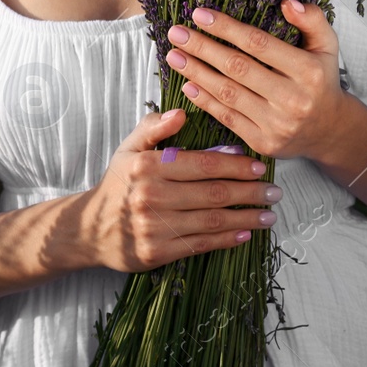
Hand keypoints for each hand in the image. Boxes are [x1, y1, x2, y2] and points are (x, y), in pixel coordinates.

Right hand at [82, 107, 283, 273]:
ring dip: (246, 218)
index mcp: (147, 166)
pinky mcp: (157, 252)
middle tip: (275, 191)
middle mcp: (151, 196)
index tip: (260, 166)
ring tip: (269, 215)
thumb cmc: (119, 183)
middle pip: (213, 193)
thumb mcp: (129, 148)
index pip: (202, 164)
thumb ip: (153, 127)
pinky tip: (246, 233)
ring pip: (211, 221)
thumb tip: (181, 113)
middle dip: (250, 192)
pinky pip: (200, 245)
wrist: (90, 228)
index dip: (235, 166)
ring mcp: (154, 227)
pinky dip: (227, 240)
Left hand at [165, 0, 346, 162]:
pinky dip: (205, 100)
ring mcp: (277, 124)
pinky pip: (227, 118)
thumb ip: (312, 19)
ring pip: (228, 94)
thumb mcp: (326, 45)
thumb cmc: (321, 81)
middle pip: (238, 68)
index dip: (227, 28)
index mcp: (308, 71)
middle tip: (176, 33)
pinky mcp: (263, 142)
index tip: (200, 14)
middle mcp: (293, 99)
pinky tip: (188, 84)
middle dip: (202, 48)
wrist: (330, 131)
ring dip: (196, 73)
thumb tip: (286, 2)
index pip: (259, 44)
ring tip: (174, 55)